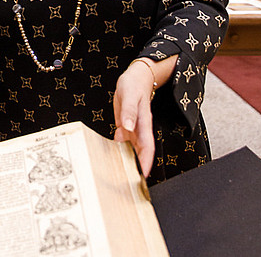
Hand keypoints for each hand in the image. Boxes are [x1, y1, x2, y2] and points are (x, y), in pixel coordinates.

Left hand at [113, 58, 171, 177]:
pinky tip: (113, 156)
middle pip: (141, 151)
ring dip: (129, 160)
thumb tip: (128, 127)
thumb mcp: (129, 94)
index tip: (144, 175)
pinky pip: (124, 141)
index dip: (146, 161)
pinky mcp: (126, 125)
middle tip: (132, 183)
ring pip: (132, 148)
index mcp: (143, 122)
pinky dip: (120, 149)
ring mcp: (133, 127)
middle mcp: (139, 128)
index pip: (147, 146)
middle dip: (139, 167)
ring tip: (123, 175)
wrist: (136, 77)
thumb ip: (129, 111)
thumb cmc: (134, 84)